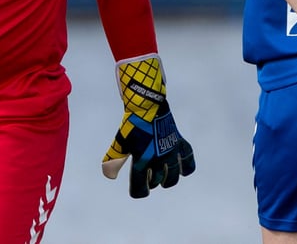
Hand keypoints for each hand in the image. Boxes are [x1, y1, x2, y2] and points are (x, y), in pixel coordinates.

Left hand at [101, 55, 195, 197]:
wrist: (147, 104)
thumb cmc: (132, 124)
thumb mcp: (121, 141)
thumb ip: (114, 160)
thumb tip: (108, 176)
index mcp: (141, 160)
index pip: (140, 188)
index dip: (138, 192)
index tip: (138, 191)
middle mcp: (157, 159)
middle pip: (156, 181)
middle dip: (152, 182)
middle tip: (149, 178)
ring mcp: (170, 151)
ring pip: (172, 176)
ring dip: (168, 180)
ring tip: (164, 178)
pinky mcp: (179, 142)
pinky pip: (187, 159)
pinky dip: (186, 167)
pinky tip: (182, 169)